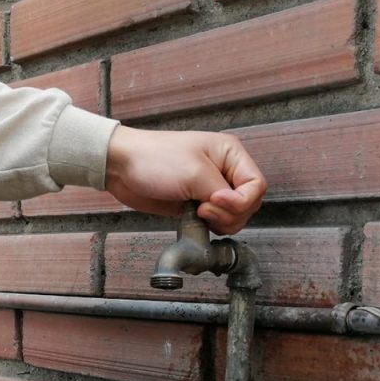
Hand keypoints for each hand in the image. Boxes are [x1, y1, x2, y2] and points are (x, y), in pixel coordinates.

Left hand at [105, 126, 266, 234]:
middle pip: (249, 204)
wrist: (122, 166)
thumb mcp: (195, 173)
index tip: (215, 201)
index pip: (257, 185)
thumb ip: (223, 194)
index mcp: (231, 154)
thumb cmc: (154, 158)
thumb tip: (232, 209)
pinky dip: (209, 226)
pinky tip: (193, 219)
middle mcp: (225, 171)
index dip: (241, 201)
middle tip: (204, 209)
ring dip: (220, 221)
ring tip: (197, 213)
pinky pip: (216, 222)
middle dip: (230, 214)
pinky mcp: (198, 203)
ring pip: (235, 216)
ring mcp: (211, 188)